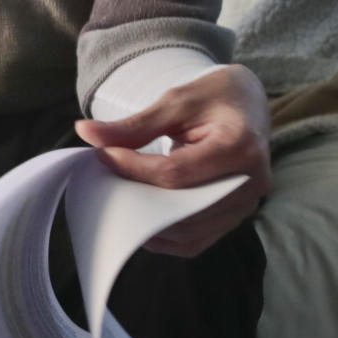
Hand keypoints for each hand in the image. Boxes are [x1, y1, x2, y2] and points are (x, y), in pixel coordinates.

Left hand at [74, 65, 270, 258]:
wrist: (247, 105)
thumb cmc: (213, 97)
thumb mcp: (176, 102)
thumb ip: (135, 124)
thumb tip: (85, 133)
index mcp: (240, 146)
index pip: (176, 173)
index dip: (134, 168)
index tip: (103, 155)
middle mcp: (251, 182)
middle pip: (182, 206)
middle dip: (139, 197)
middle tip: (106, 183)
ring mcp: (247, 205)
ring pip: (189, 230)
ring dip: (149, 221)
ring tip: (120, 198)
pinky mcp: (237, 217)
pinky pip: (197, 240)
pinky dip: (167, 236)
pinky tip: (142, 218)